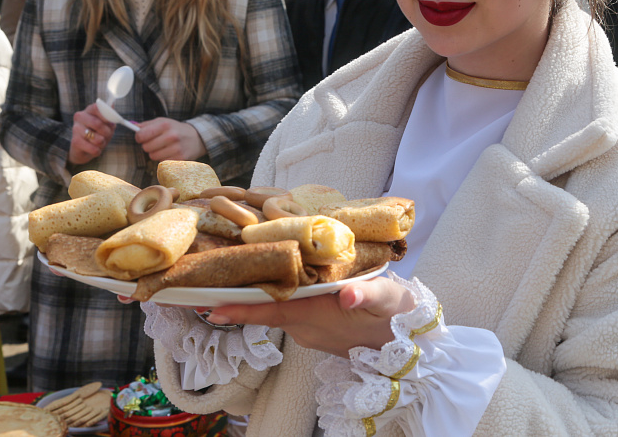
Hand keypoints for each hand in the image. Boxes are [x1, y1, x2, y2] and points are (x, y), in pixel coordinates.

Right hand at [68, 103, 116, 165]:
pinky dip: (97, 151)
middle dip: (107, 133)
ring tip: (99, 142)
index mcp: (89, 110)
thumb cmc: (98, 134)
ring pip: (97, 138)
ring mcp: (76, 129)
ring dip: (102, 143)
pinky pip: (94, 148)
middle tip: (107, 135)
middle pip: (97, 124)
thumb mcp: (107, 125)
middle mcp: (80, 117)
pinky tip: (94, 148)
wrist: (85, 149)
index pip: (97, 107)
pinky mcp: (75, 142)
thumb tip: (112, 105)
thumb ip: (110, 116)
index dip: (107, 117)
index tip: (111, 124)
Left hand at [135, 117, 204, 160]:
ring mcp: (177, 148)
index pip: (141, 135)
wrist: (196, 138)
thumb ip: (146, 124)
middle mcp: (171, 136)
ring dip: (155, 153)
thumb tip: (131, 125)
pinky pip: (162, 161)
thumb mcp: (162, 122)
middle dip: (148, 145)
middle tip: (155, 142)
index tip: (142, 137)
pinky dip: (163, 158)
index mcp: (165, 125)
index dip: (139, 137)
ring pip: (153, 156)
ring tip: (163, 147)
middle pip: (146, 147)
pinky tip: (170, 152)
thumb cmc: (175, 129)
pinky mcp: (180, 158)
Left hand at [202, 276, 415, 357]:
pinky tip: (273, 281)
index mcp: (316, 316)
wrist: (413, 347)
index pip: (269, 312)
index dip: (239, 310)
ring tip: (233, 271)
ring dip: (256, 296)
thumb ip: (367, 295)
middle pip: (265, 310)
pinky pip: (290, 313)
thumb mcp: (387, 300)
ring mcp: (310, 332)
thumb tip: (348, 295)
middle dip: (236, 298)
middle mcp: (306, 327)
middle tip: (204, 282)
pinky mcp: (318, 330)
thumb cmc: (399, 317)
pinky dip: (276, 298)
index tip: (209, 307)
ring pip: (276, 311)